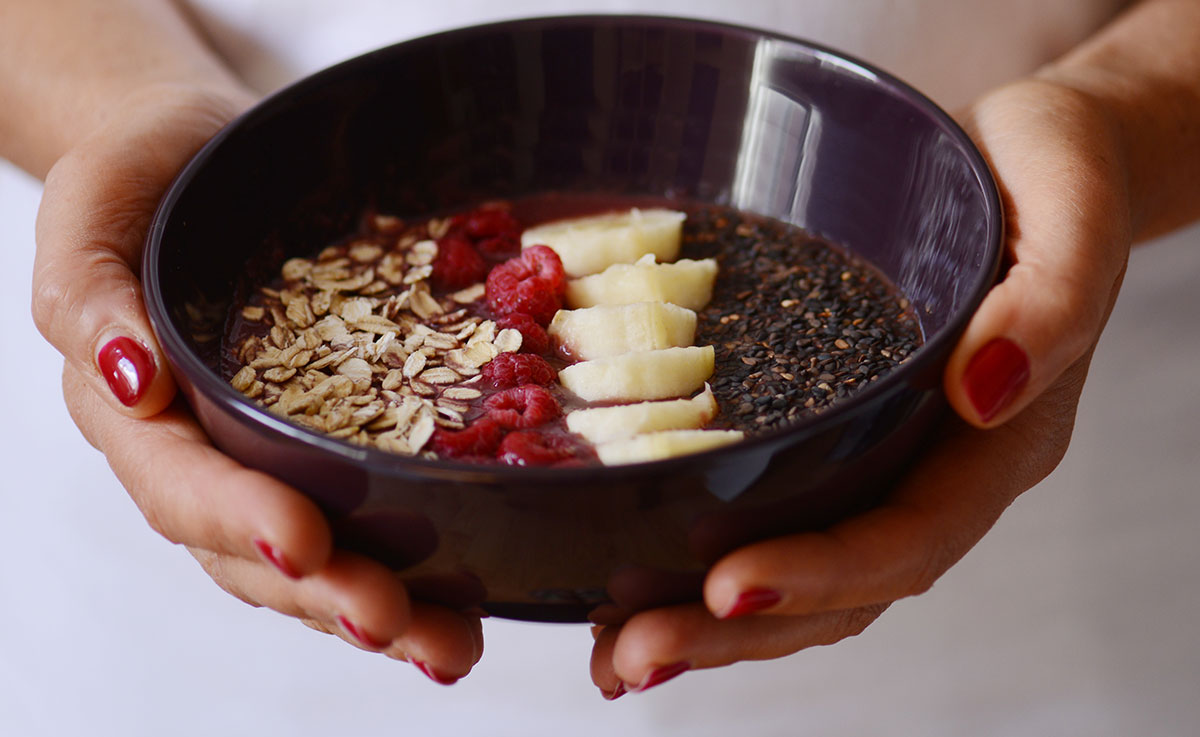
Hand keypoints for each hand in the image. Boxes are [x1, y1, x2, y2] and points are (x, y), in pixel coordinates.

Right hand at [32, 84, 481, 682]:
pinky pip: (371, 511)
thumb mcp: (91, 213)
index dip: (241, 521)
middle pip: (258, 553)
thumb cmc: (141, 177)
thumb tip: (133, 382)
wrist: (208, 156)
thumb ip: (92, 299)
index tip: (306, 543)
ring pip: (321, 556)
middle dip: (329, 594)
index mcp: (139, 414)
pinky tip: (473, 591)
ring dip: (385, 607)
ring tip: (452, 643)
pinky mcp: (336, 439)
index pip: (183, 486)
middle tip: (399, 625)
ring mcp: (274, 456)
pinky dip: (418, 559)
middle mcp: (207, 455)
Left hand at [587, 77, 1130, 697]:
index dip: (820, 572)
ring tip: (616, 655)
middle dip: (737, 630)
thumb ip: (1049, 301)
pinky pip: (779, 517)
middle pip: (842, 588)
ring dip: (710, 624)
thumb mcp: (1071, 211)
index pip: (908, 537)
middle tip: (630, 655)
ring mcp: (883, 460)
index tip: (726, 586)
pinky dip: (707, 565)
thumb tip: (985, 387)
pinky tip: (634, 587)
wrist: (1021, 165)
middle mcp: (936, 470)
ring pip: (804, 573)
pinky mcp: (836, 433)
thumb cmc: (1052, 177)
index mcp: (997, 442)